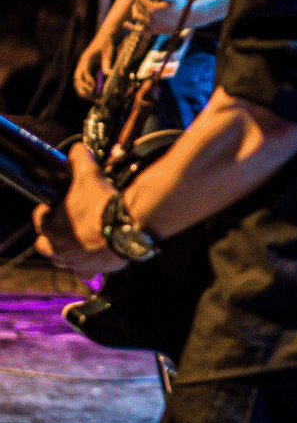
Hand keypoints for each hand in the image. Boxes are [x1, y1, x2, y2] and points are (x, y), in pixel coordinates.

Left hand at [32, 145, 127, 275]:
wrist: (129, 226)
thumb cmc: (104, 203)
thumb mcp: (88, 174)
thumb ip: (79, 159)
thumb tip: (78, 149)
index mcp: (50, 226)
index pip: (39, 218)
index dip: (48, 210)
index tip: (58, 205)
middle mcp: (59, 248)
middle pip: (44, 246)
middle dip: (51, 238)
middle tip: (65, 228)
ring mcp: (77, 261)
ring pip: (63, 260)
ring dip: (68, 252)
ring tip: (80, 243)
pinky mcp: (96, 270)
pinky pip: (86, 273)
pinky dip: (89, 267)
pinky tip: (96, 257)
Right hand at [73, 35, 114, 99]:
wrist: (104, 38)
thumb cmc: (106, 45)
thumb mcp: (108, 54)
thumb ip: (107, 64)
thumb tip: (107, 74)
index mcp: (86, 59)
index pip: (83, 72)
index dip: (88, 81)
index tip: (94, 89)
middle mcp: (82, 63)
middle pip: (77, 79)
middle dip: (83, 90)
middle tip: (91, 99)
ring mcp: (83, 66)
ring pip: (78, 81)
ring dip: (83, 91)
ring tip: (91, 99)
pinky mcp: (86, 69)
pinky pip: (83, 81)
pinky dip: (86, 88)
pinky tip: (92, 95)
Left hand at [127, 0, 188, 34]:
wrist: (190, 18)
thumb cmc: (182, 5)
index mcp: (153, 10)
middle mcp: (150, 19)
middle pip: (137, 5)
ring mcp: (151, 26)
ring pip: (136, 16)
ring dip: (136, 9)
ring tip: (138, 5)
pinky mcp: (154, 31)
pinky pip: (140, 30)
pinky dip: (132, 28)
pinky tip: (125, 24)